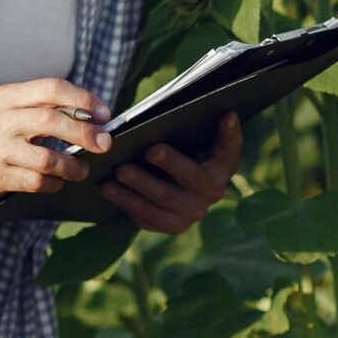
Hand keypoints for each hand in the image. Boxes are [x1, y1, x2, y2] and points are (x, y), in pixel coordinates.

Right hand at [0, 77, 113, 203]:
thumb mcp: (3, 106)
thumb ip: (38, 107)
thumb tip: (88, 115)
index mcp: (8, 96)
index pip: (52, 88)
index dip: (83, 99)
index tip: (104, 113)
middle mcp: (2, 120)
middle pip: (53, 121)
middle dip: (85, 133)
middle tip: (104, 143)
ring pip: (47, 158)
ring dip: (72, 166)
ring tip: (81, 170)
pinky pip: (35, 182)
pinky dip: (52, 183)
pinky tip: (55, 182)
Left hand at [103, 113, 240, 235]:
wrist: (173, 189)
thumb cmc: (182, 153)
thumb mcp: (193, 140)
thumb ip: (200, 126)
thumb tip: (220, 111)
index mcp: (222, 166)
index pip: (230, 147)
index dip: (229, 133)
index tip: (226, 114)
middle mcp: (212, 192)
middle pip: (190, 176)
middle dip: (170, 163)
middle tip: (149, 150)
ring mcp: (191, 212)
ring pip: (162, 199)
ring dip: (139, 185)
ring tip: (118, 171)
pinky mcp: (170, 225)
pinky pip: (146, 215)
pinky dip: (125, 201)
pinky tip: (107, 188)